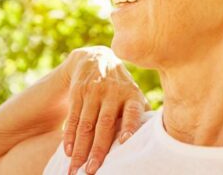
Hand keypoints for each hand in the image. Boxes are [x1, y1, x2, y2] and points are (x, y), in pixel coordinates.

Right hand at [62, 46, 147, 174]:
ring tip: (75, 168)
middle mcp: (113, 93)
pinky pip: (73, 117)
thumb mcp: (134, 94)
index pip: (132, 113)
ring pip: (86, 125)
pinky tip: (68, 152)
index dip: (130, 126)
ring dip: (80, 149)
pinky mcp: (78, 91)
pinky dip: (69, 136)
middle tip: (91, 171)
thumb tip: (154, 140)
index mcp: (132, 96)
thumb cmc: (121, 87)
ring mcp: (94, 91)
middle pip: (104, 125)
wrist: (96, 58)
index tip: (126, 142)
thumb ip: (141, 115)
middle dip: (97, 150)